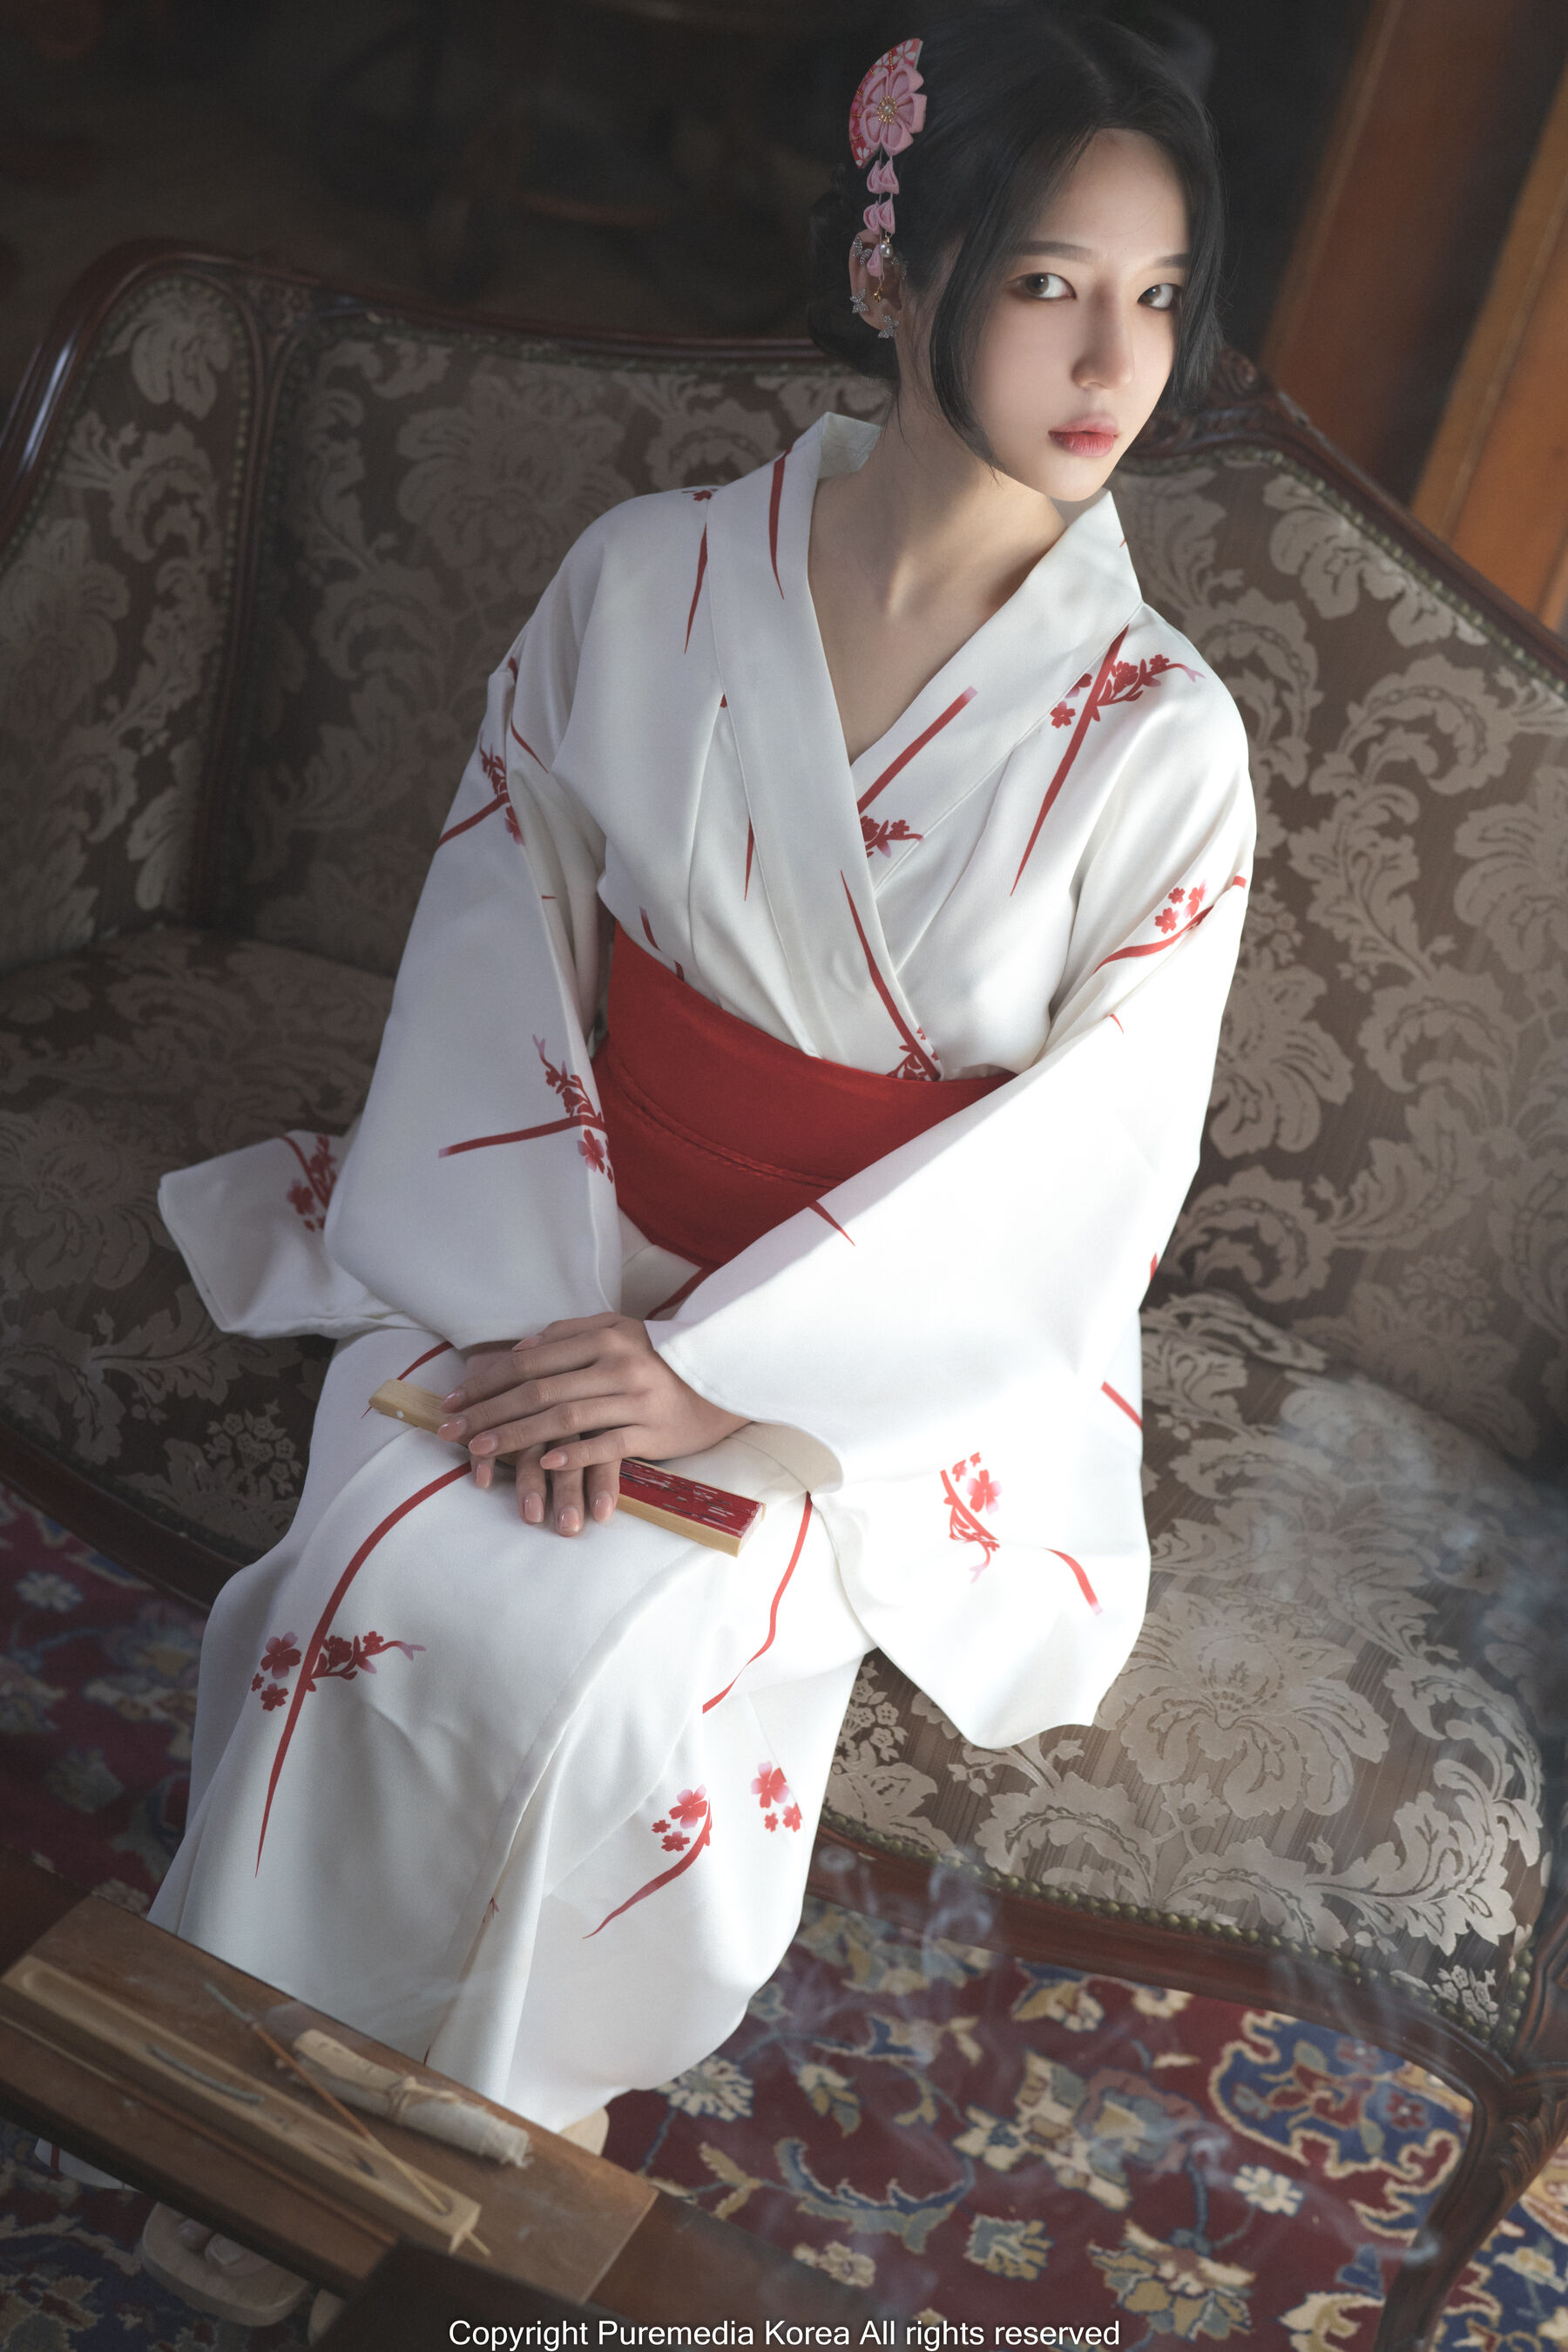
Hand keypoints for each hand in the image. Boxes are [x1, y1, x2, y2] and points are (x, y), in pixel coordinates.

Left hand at [437, 1313, 747, 1535]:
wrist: (722, 1379)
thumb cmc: (661, 1356)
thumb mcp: (619, 1330)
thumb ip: (569, 1333)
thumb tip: (520, 1349)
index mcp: (602, 1337)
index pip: (530, 1361)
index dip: (487, 1381)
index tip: (452, 1400)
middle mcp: (616, 1364)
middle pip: (539, 1391)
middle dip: (488, 1412)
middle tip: (451, 1431)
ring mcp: (634, 1398)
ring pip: (565, 1418)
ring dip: (517, 1436)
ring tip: (480, 1450)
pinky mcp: (651, 1431)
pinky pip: (606, 1444)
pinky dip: (573, 1453)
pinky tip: (543, 1462)